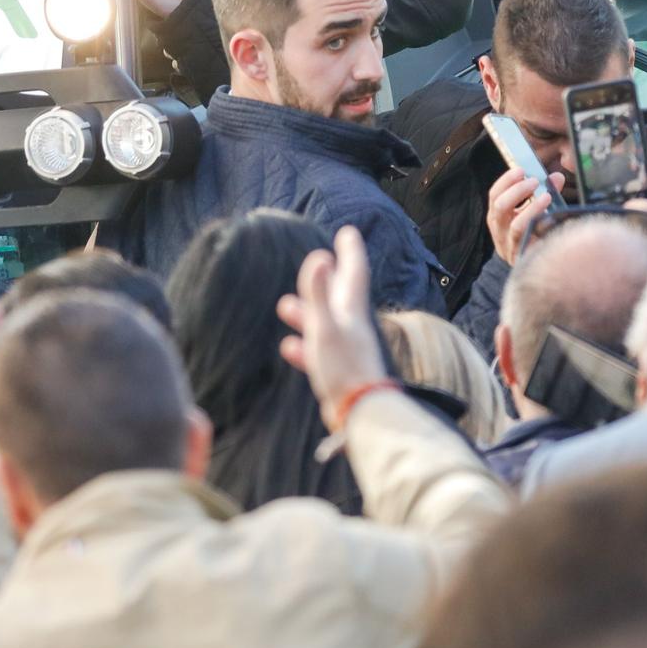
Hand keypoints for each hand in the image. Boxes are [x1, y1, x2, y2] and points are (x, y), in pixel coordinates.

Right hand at [275, 227, 389, 427]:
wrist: (361, 415)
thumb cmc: (344, 368)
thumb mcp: (325, 327)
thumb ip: (319, 294)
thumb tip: (320, 256)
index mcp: (351, 312)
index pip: (353, 272)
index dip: (350, 252)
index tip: (348, 232)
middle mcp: (352, 327)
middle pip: (340, 294)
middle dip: (330, 277)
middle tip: (323, 258)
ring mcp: (346, 350)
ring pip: (325, 323)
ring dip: (308, 312)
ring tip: (285, 305)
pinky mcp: (339, 372)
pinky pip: (318, 352)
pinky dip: (304, 345)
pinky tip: (289, 348)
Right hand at [487, 167, 563, 265]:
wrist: (543, 270)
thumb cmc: (538, 237)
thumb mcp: (537, 213)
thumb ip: (546, 194)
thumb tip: (556, 177)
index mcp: (498, 218)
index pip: (494, 196)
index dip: (505, 181)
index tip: (520, 170)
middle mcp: (498, 232)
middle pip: (499, 207)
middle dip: (516, 190)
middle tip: (534, 181)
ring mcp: (508, 247)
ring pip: (512, 224)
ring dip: (530, 206)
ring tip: (546, 195)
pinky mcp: (520, 257)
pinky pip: (526, 238)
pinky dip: (535, 220)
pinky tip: (548, 212)